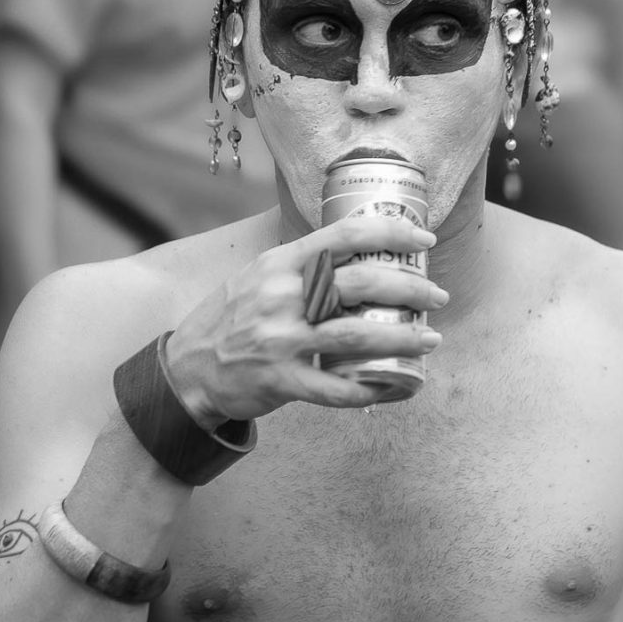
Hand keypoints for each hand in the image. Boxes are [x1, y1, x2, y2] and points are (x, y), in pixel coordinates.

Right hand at [161, 215, 444, 423]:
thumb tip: (356, 249)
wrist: (186, 369)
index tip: (423, 237)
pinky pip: (337, 389)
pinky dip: (372, 389)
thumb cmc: (231, 318)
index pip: (344, 235)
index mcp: (281, 264)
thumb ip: (302, 265)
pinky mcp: (282, 380)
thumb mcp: (258, 275)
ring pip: (357, 336)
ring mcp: (282, 340)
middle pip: (361, 283)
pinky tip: (397, 386)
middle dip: (410, 287)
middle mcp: (283, 297)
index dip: (391, 232)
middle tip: (437, 295)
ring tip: (430, 338)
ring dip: (403, 337)